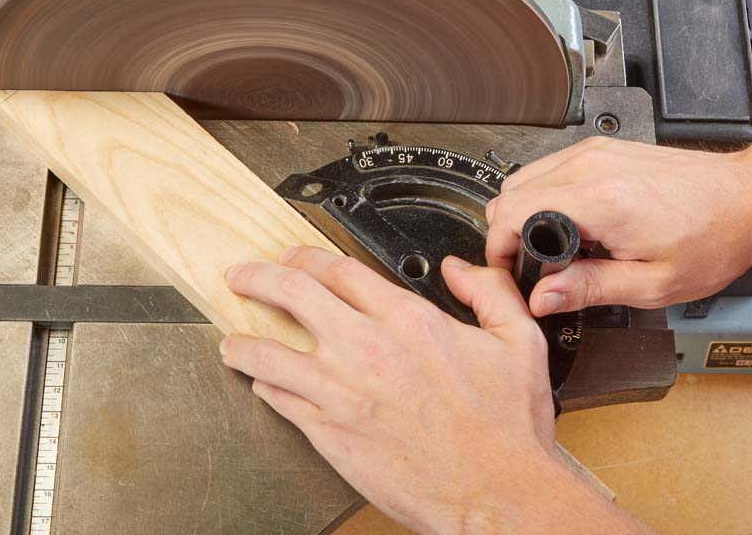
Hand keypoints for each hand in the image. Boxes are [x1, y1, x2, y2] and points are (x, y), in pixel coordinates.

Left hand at [220, 246, 640, 533]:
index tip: (294, 257)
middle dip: (258, 278)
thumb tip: (459, 269)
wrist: (498, 493)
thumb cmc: (508, 427)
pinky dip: (265, 386)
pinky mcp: (330, 433)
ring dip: (244, 341)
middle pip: (292, 294)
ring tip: (232, 341)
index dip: (308, 258)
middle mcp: (367, 349)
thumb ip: (488, 292)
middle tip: (242, 277)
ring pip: (269, 352)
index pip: (339, 270)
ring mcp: (341, 392)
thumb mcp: (518, 341)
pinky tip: (262, 384)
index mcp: (408, 320)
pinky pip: (280, 400)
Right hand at [485, 137, 751, 314]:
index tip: (511, 271)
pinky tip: (577, 223)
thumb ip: (589, 289)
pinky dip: (547, 196)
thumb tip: (541, 297)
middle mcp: (591, 167)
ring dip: (527, 214)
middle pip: (510, 192)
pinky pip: (551, 169)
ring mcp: (595, 152)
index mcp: (601, 201)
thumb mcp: (652, 284)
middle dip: (509, 233)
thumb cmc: (713, 238)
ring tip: (560, 247)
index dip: (498, 248)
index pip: (512, 212)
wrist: (748, 198)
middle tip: (535, 266)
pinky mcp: (602, 148)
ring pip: (526, 177)